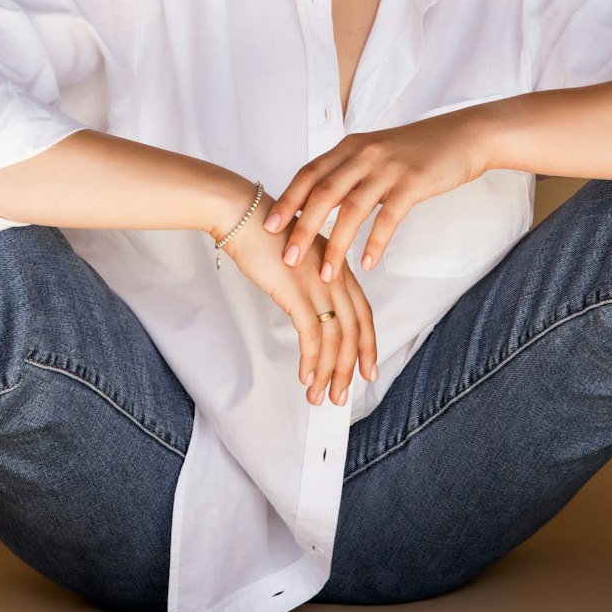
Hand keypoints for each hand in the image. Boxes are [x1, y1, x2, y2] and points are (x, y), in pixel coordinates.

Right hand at [216, 190, 378, 405]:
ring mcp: (318, 284)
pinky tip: (305, 376)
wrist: (243, 215)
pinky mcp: (297, 291)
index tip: (368, 371)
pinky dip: (311, 360)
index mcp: (339, 267)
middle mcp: (335, 276)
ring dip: (329, 372)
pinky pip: (311, 335)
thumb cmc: (264, 235)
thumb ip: (312, 280)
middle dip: (350, 368)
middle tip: (342, 395)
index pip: (363, 314)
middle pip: (354, 331)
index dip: (368, 346)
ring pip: (335, 338)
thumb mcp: (299, 257)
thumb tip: (310, 309)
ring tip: (320, 396)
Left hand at [261, 110, 487, 280]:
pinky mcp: (412, 183)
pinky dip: (375, 244)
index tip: (268, 227)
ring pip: (351, 211)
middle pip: (323, 194)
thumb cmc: (416, 149)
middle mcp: (363, 154)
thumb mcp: (375, 152)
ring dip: (336, 246)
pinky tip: (367, 265)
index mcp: (349, 147)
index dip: (287, 201)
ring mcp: (387, 168)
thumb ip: (348, 171)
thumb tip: (318, 201)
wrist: (463, 136)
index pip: (308, 174)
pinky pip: (388, 218)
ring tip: (326, 275)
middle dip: (302, 228)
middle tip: (288, 258)